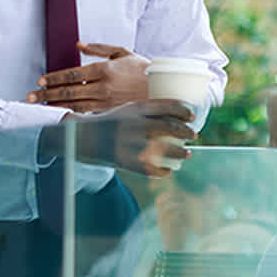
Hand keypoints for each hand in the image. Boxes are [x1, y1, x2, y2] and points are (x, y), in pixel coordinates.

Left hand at [26, 42, 150, 112]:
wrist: (161, 89)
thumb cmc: (142, 69)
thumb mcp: (122, 52)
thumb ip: (99, 48)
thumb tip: (79, 45)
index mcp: (105, 70)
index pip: (73, 74)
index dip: (55, 78)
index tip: (41, 81)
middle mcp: (104, 87)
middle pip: (69, 91)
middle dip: (47, 94)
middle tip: (31, 96)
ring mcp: (107, 101)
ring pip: (75, 104)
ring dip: (55, 105)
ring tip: (40, 106)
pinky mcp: (110, 111)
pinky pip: (86, 113)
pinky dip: (71, 113)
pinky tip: (60, 113)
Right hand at [44, 99, 197, 178]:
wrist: (81, 138)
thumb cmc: (108, 123)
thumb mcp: (126, 110)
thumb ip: (147, 112)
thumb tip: (175, 116)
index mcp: (135, 108)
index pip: (166, 105)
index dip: (183, 110)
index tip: (192, 115)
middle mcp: (134, 124)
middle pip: (169, 126)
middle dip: (186, 131)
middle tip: (194, 135)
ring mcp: (130, 143)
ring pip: (165, 148)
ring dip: (181, 152)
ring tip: (188, 154)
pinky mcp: (126, 160)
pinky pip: (151, 168)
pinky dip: (164, 171)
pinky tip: (170, 170)